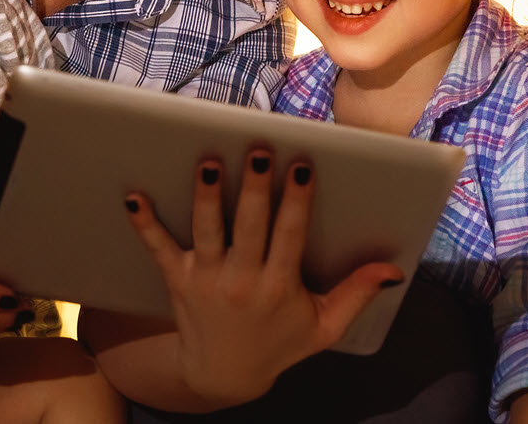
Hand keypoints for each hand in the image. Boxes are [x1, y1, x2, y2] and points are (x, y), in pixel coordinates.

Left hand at [123, 149, 403, 404]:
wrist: (223, 376)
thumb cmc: (278, 343)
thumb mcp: (323, 327)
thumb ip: (356, 295)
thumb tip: (394, 269)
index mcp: (279, 286)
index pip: (290, 236)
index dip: (296, 201)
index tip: (301, 167)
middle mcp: (242, 281)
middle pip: (249, 225)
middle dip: (253, 187)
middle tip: (257, 150)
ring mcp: (206, 279)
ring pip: (206, 230)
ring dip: (205, 195)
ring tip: (207, 161)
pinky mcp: (176, 280)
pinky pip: (158, 248)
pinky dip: (144, 223)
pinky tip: (133, 195)